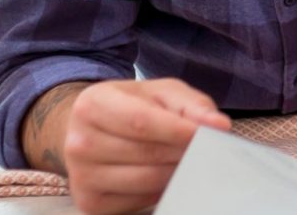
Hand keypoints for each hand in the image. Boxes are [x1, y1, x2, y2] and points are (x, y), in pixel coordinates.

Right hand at [58, 79, 231, 214]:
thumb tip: (219, 125)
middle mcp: (78, 142)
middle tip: (205, 148)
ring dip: (176, 172)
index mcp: (91, 105)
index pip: (141, 122)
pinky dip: (160, 190)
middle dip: (183, 152)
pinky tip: (163, 174)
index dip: (179, 130)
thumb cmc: (132, 107)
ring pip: (145, 180)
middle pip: (146, 153)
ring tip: (186, 159)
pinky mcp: (89, 203)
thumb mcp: (160, 93)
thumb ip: (191, 105)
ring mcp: (81, 176)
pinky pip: (138, 201)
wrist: (93, 130)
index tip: (209, 133)